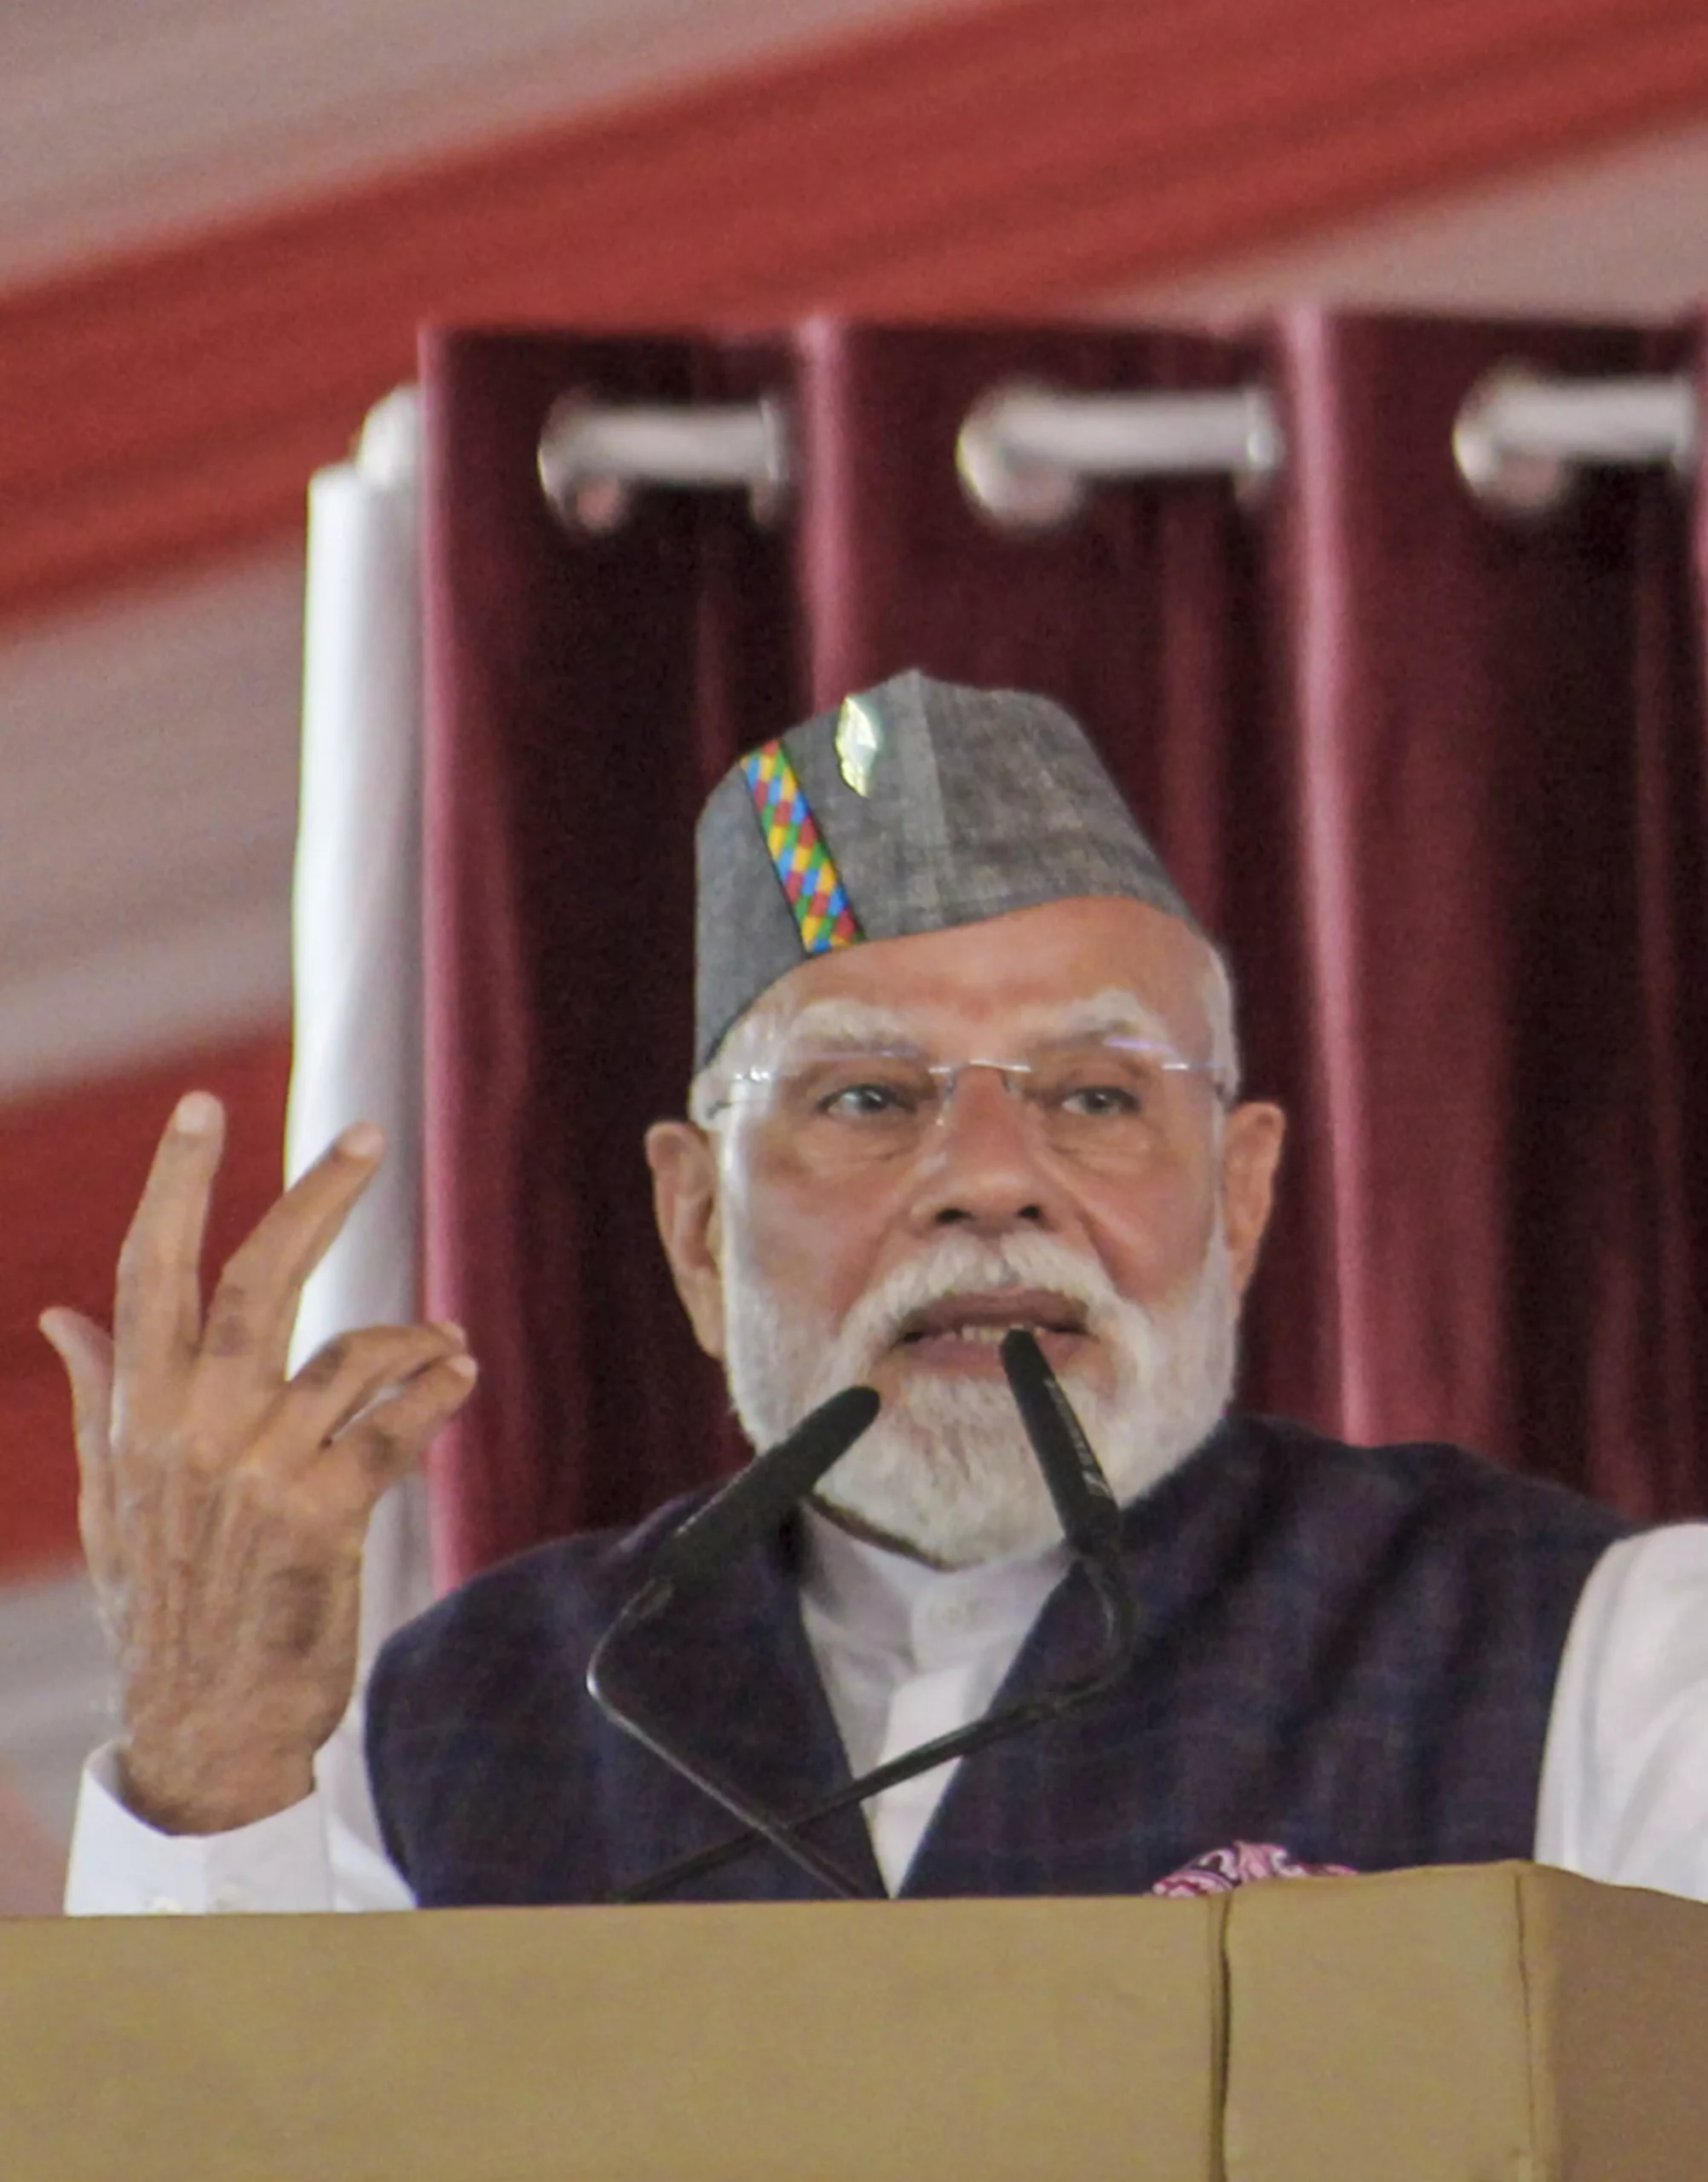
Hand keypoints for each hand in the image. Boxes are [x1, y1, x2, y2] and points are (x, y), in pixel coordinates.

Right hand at [40, 1091, 476, 1834]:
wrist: (207, 1732)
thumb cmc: (163, 1608)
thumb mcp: (111, 1504)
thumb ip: (100, 1398)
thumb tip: (63, 1314)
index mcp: (139, 1415)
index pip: (149, 1271)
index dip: (174, 1183)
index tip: (201, 1107)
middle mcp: (195, 1429)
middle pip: (257, 1278)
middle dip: (313, 1197)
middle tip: (365, 1135)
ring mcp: (262, 1471)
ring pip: (350, 1351)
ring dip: (413, 1333)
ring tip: (447, 1338)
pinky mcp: (327, 1517)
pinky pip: (399, 1424)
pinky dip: (438, 1390)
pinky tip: (458, 1377)